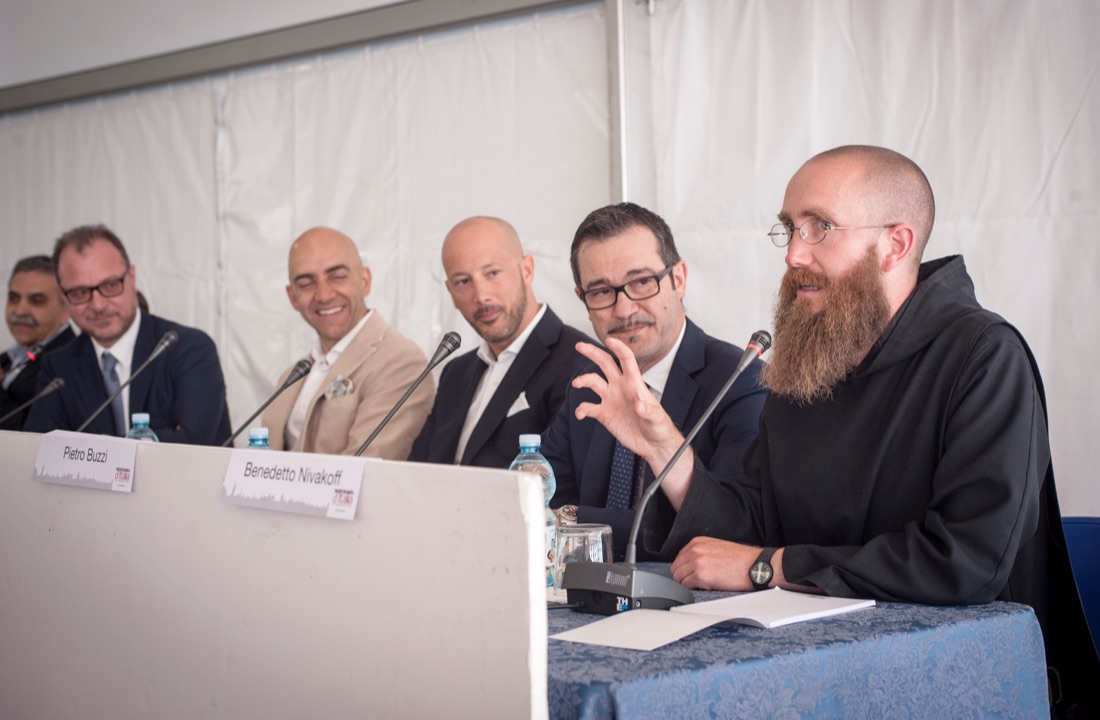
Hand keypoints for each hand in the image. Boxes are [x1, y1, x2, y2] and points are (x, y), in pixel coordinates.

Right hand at [571, 338, 687, 471]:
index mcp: (634, 383)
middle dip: (592, 353)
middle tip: (579, 346)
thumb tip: (639, 405)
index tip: (609, 340)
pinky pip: (589, 407)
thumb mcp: (658, 419)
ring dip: (583, 380)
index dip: (618, 348)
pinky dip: (582, 409)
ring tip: (576, 384)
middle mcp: (620, 387)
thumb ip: (648, 411)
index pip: (626, 360)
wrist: (653, 444)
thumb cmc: (659, 427)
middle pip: (604, 363)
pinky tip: (580, 414)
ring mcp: (611, 399)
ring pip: (593, 382)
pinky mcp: (604, 414)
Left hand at [670, 537, 762, 590]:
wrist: (755, 565)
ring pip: (679, 578)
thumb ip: (701, 552)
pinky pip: (686, 586)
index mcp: (698, 542)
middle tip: (695, 582)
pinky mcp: (701, 576)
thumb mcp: (717, 547)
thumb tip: (689, 564)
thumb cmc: (740, 559)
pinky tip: (705, 587)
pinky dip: (693, 589)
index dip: (684, 568)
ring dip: (688, 583)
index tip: (690, 574)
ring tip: (702, 584)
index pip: (679, 557)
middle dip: (683, 577)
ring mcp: (697, 563)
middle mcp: (695, 550)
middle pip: (676, 568)